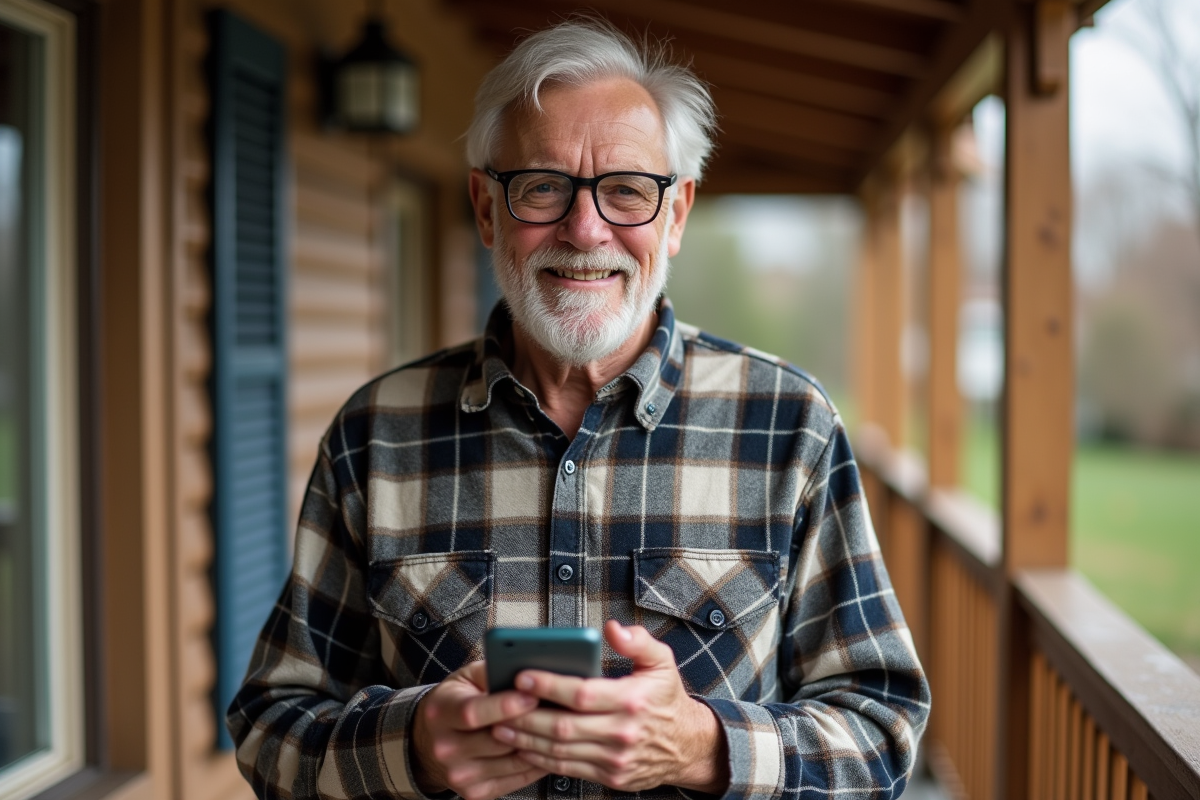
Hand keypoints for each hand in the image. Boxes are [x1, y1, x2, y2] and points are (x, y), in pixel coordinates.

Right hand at [411, 661, 548, 799]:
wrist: (428, 742)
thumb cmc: (454, 702)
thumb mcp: (466, 678)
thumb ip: (492, 672)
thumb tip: (525, 672)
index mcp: (440, 713)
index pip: (473, 713)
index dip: (505, 706)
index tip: (532, 696)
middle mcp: (445, 748)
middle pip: (497, 741)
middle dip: (530, 725)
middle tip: (556, 711)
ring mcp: (459, 774)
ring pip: (512, 763)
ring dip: (539, 745)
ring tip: (557, 728)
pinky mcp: (475, 792)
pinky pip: (515, 779)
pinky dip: (536, 764)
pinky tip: (547, 748)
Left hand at [492, 620, 728, 793]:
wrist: (687, 746)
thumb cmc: (666, 698)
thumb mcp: (662, 662)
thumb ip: (638, 641)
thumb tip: (612, 628)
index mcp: (632, 701)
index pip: (582, 694)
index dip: (549, 686)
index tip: (522, 676)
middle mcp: (623, 733)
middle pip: (564, 727)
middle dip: (526, 717)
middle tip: (500, 705)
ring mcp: (615, 759)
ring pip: (561, 752)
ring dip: (526, 741)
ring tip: (501, 727)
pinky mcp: (610, 777)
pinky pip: (568, 769)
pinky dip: (541, 759)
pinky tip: (523, 747)